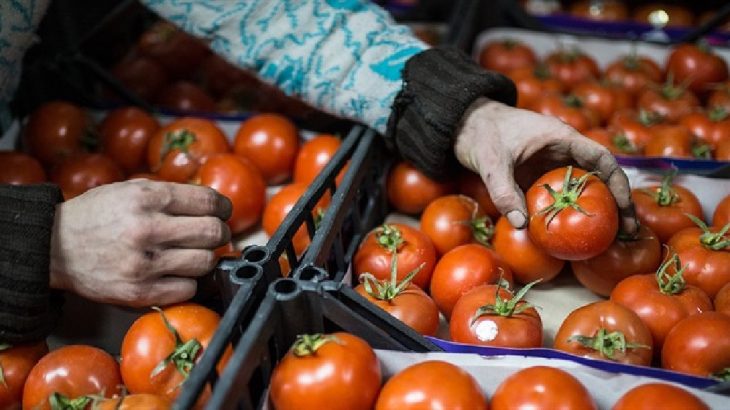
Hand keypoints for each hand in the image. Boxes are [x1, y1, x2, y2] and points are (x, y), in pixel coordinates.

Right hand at [50, 179, 231, 306]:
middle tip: (213, 235)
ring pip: (205, 262)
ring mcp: (143, 263)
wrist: (53, 248)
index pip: (209, 203)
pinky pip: (187, 289)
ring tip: (193, 254)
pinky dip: (188, 282)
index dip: (223, 208)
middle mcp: (147, 229)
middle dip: (219, 233)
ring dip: (205, 259)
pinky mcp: (139, 292)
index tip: (222, 213)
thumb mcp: (130, 190)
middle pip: (213, 232)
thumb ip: (170, 196)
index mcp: (147, 198)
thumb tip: (214, 207)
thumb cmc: (95, 216)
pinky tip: (176, 274)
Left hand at [454, 98, 636, 233]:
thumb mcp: (491, 162)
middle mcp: (564, 152)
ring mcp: (553, 166)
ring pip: (585, 189)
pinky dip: (572, 213)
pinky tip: (575, 236)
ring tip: (611, 241)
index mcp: (561, 138)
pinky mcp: (541, 178)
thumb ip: (503, 190)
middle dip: (617, 204)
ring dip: (598, 211)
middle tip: (626, 233)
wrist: (467, 125)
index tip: (624, 207)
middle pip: (600, 177)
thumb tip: (521, 224)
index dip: (617, 182)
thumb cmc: (482, 133)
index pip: (601, 158)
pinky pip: (562, 197)